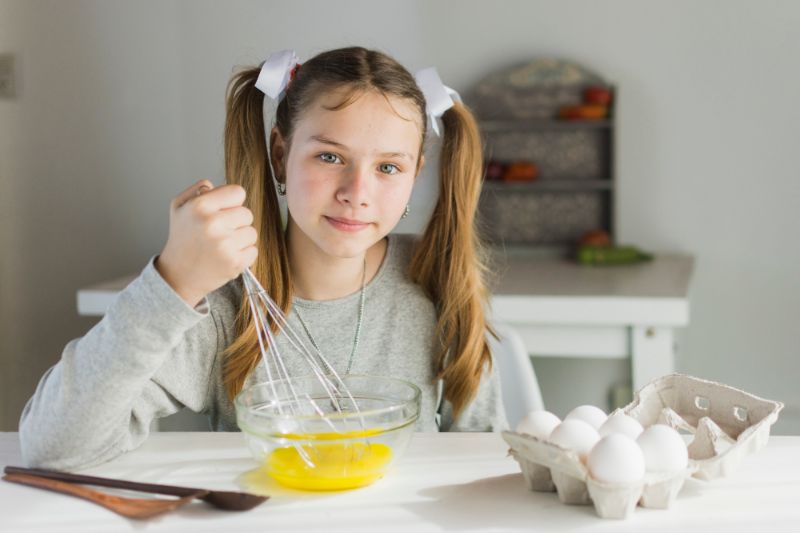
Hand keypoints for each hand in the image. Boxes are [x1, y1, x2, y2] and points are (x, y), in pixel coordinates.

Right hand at [155, 180, 257, 307]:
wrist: (178, 276)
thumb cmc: (181, 239)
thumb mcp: (179, 207)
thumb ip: (197, 189)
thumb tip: (215, 185)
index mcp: (200, 206)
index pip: (238, 192)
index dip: (232, 202)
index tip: (224, 211)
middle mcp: (213, 223)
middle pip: (247, 213)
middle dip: (236, 222)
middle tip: (220, 232)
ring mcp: (225, 244)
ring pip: (252, 233)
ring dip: (241, 239)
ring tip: (222, 245)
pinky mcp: (235, 262)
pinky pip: (253, 250)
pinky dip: (243, 254)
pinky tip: (226, 256)